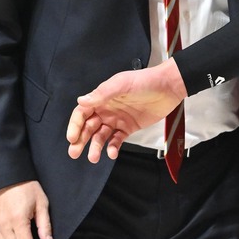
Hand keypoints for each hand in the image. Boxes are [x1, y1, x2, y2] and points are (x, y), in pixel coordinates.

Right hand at [66, 60, 186, 161]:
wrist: (167, 87)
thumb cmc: (144, 81)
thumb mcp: (121, 84)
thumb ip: (101, 94)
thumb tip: (81, 100)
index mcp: (102, 97)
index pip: (82, 112)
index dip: (75, 125)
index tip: (71, 137)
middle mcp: (107, 109)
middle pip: (88, 127)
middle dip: (80, 140)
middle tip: (74, 153)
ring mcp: (117, 119)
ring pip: (101, 136)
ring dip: (95, 147)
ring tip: (93, 158)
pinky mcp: (128, 128)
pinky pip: (117, 140)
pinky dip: (112, 147)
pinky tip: (111, 153)